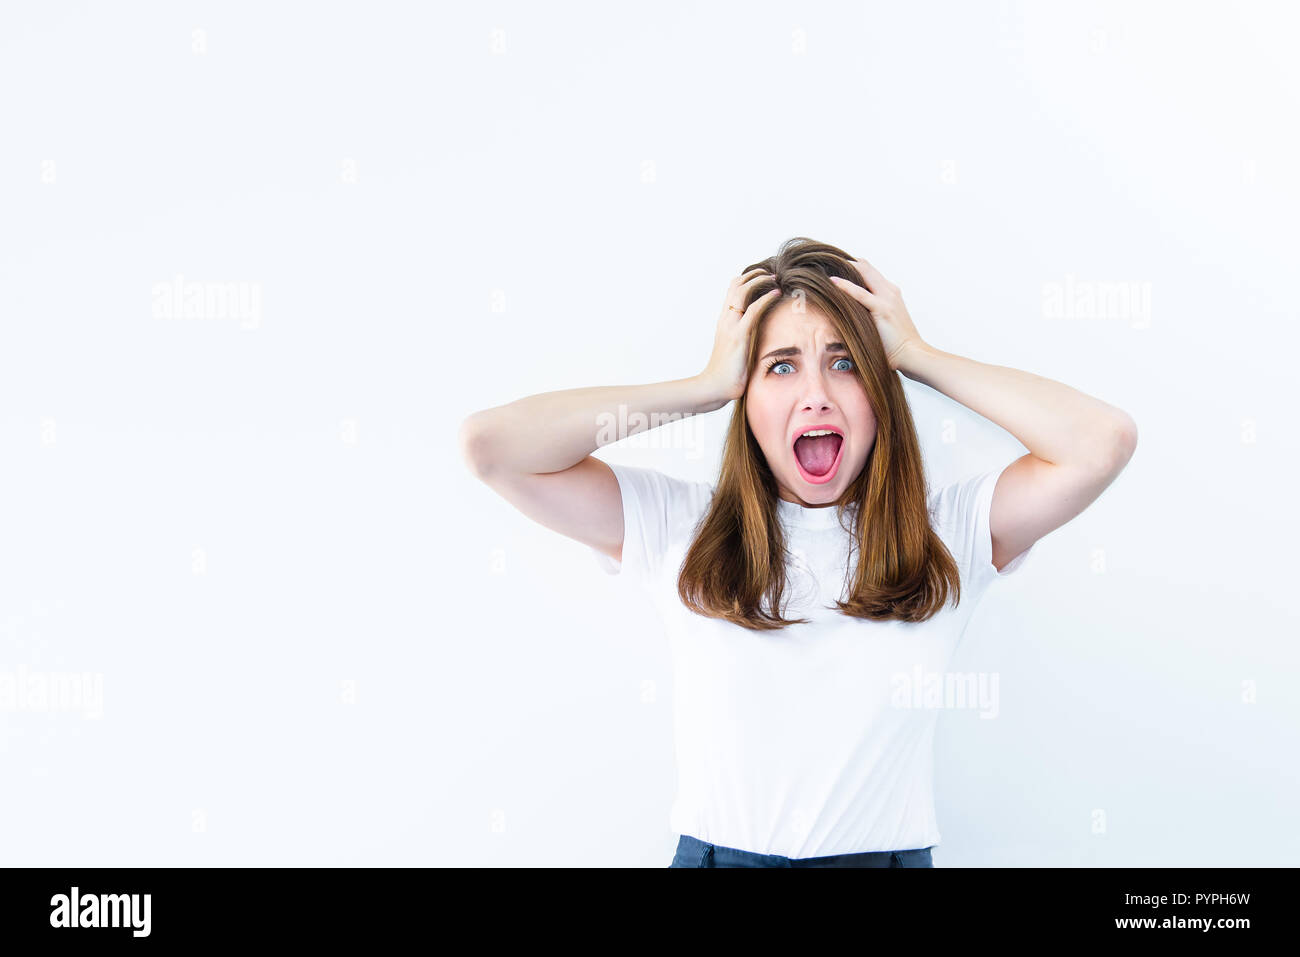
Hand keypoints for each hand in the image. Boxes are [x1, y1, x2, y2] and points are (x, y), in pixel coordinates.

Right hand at [699, 268, 781, 402]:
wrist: (714, 387)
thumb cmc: (727, 373)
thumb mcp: (736, 350)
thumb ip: (744, 338)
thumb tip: (758, 336)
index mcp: (724, 322)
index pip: (731, 292)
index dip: (745, 280)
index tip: (760, 277)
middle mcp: (725, 320)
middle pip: (735, 286)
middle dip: (753, 275)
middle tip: (768, 272)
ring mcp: (731, 326)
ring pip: (742, 292)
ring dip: (759, 281)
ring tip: (773, 277)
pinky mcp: (739, 335)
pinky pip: (753, 310)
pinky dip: (766, 298)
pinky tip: (776, 292)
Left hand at [830, 258, 924, 371]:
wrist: (912, 354)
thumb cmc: (897, 344)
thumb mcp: (885, 322)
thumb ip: (872, 313)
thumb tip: (852, 315)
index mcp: (891, 293)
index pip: (871, 273)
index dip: (855, 267)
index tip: (836, 266)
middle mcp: (890, 291)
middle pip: (867, 268)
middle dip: (848, 262)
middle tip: (828, 260)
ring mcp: (887, 299)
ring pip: (864, 274)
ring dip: (846, 267)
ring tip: (828, 263)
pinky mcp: (882, 309)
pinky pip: (860, 293)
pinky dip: (845, 286)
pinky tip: (832, 281)